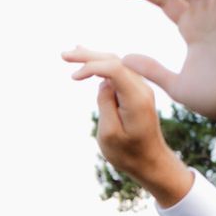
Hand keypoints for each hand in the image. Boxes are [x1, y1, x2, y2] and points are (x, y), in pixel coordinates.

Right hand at [63, 48, 194, 207]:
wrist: (151, 162)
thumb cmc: (128, 154)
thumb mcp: (110, 134)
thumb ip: (105, 104)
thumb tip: (103, 83)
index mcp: (136, 98)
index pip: (114, 68)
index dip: (91, 67)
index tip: (72, 78)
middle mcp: (142, 88)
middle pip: (114, 60)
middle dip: (89, 56)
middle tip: (64, 55)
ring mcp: (141, 89)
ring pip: (116, 63)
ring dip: (94, 57)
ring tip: (71, 53)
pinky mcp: (136, 92)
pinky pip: (119, 72)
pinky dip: (102, 65)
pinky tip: (89, 60)